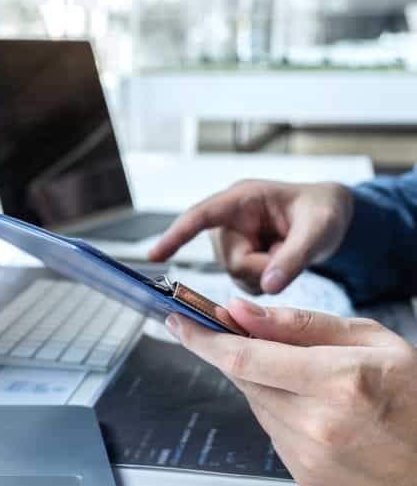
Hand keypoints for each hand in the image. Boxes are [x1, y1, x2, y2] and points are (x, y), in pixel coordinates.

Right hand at [149, 181, 353, 294]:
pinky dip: (264, 281)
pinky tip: (278, 266)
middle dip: (261, 267)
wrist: (332, 217)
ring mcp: (232, 241)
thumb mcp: (318, 229)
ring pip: (236, 275)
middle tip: (291, 255)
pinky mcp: (238, 258)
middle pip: (229, 260)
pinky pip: (244, 282)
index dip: (175, 236)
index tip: (152, 255)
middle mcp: (229, 220)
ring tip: (287, 256)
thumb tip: (268, 285)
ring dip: (264, 274)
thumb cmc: (323, 211)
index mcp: (241, 200)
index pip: (200, 217)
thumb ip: (294, 257)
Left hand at [166, 299, 416, 485]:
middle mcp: (318, 424)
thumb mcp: (368, 338)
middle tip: (237, 332)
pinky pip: (271, 430)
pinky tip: (315, 408)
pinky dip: (280, 410)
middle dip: (233, 351)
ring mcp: (310, 456)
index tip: (176, 321)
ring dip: (263, 381)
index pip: (243, 356)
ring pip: (254, 403)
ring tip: (307, 377)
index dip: (202, 338)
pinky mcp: (305, 476)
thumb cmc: (416, 392)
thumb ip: (298, 323)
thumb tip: (238, 312)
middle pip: (243, 378)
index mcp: (338, 382)